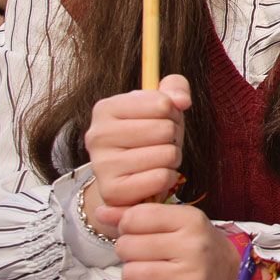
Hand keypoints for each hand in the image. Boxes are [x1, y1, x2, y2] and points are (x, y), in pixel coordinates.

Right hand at [83, 75, 189, 238]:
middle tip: (160, 143)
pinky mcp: (112, 191)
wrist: (126, 178)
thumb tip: (182, 100)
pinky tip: (152, 177)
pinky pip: (161, 178)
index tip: (161, 119)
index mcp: (106, 108)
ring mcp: (101, 164)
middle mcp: (97, 134)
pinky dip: (167, 178)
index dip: (172, 112)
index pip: (162, 103)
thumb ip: (175, 88)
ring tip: (156, 160)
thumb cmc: (148, 137)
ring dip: (171, 158)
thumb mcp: (162, 106)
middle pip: (165, 129)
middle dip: (173, 137)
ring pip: (167, 154)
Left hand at [116, 203, 240, 279]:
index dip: (128, 226)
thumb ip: (136, 215)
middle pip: (127, 247)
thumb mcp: (174, 223)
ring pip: (130, 274)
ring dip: (132, 277)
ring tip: (149, 275)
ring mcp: (191, 275)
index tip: (140, 232)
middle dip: (129, 253)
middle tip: (146, 256)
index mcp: (191, 219)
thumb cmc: (196, 246)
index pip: (136, 217)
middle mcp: (193, 245)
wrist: (232, 276)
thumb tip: (101, 211)